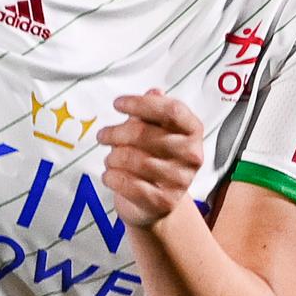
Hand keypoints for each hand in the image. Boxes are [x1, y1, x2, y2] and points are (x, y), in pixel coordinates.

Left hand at [95, 89, 202, 230]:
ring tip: (109, 159)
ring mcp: (180, 181)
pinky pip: (129, 184)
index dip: (141, 103)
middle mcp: (192, 155)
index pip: (170, 110)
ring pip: (134, 160)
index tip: (117, 104)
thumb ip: (153, 113)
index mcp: (193, 131)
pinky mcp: (164, 202)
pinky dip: (112, 177)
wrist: (157, 204)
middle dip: (116, 133)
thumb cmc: (155, 160)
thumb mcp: (156, 132)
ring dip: (113, 158)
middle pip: (145, 134)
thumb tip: (154, 91)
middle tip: (102, 135)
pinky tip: (109, 175)